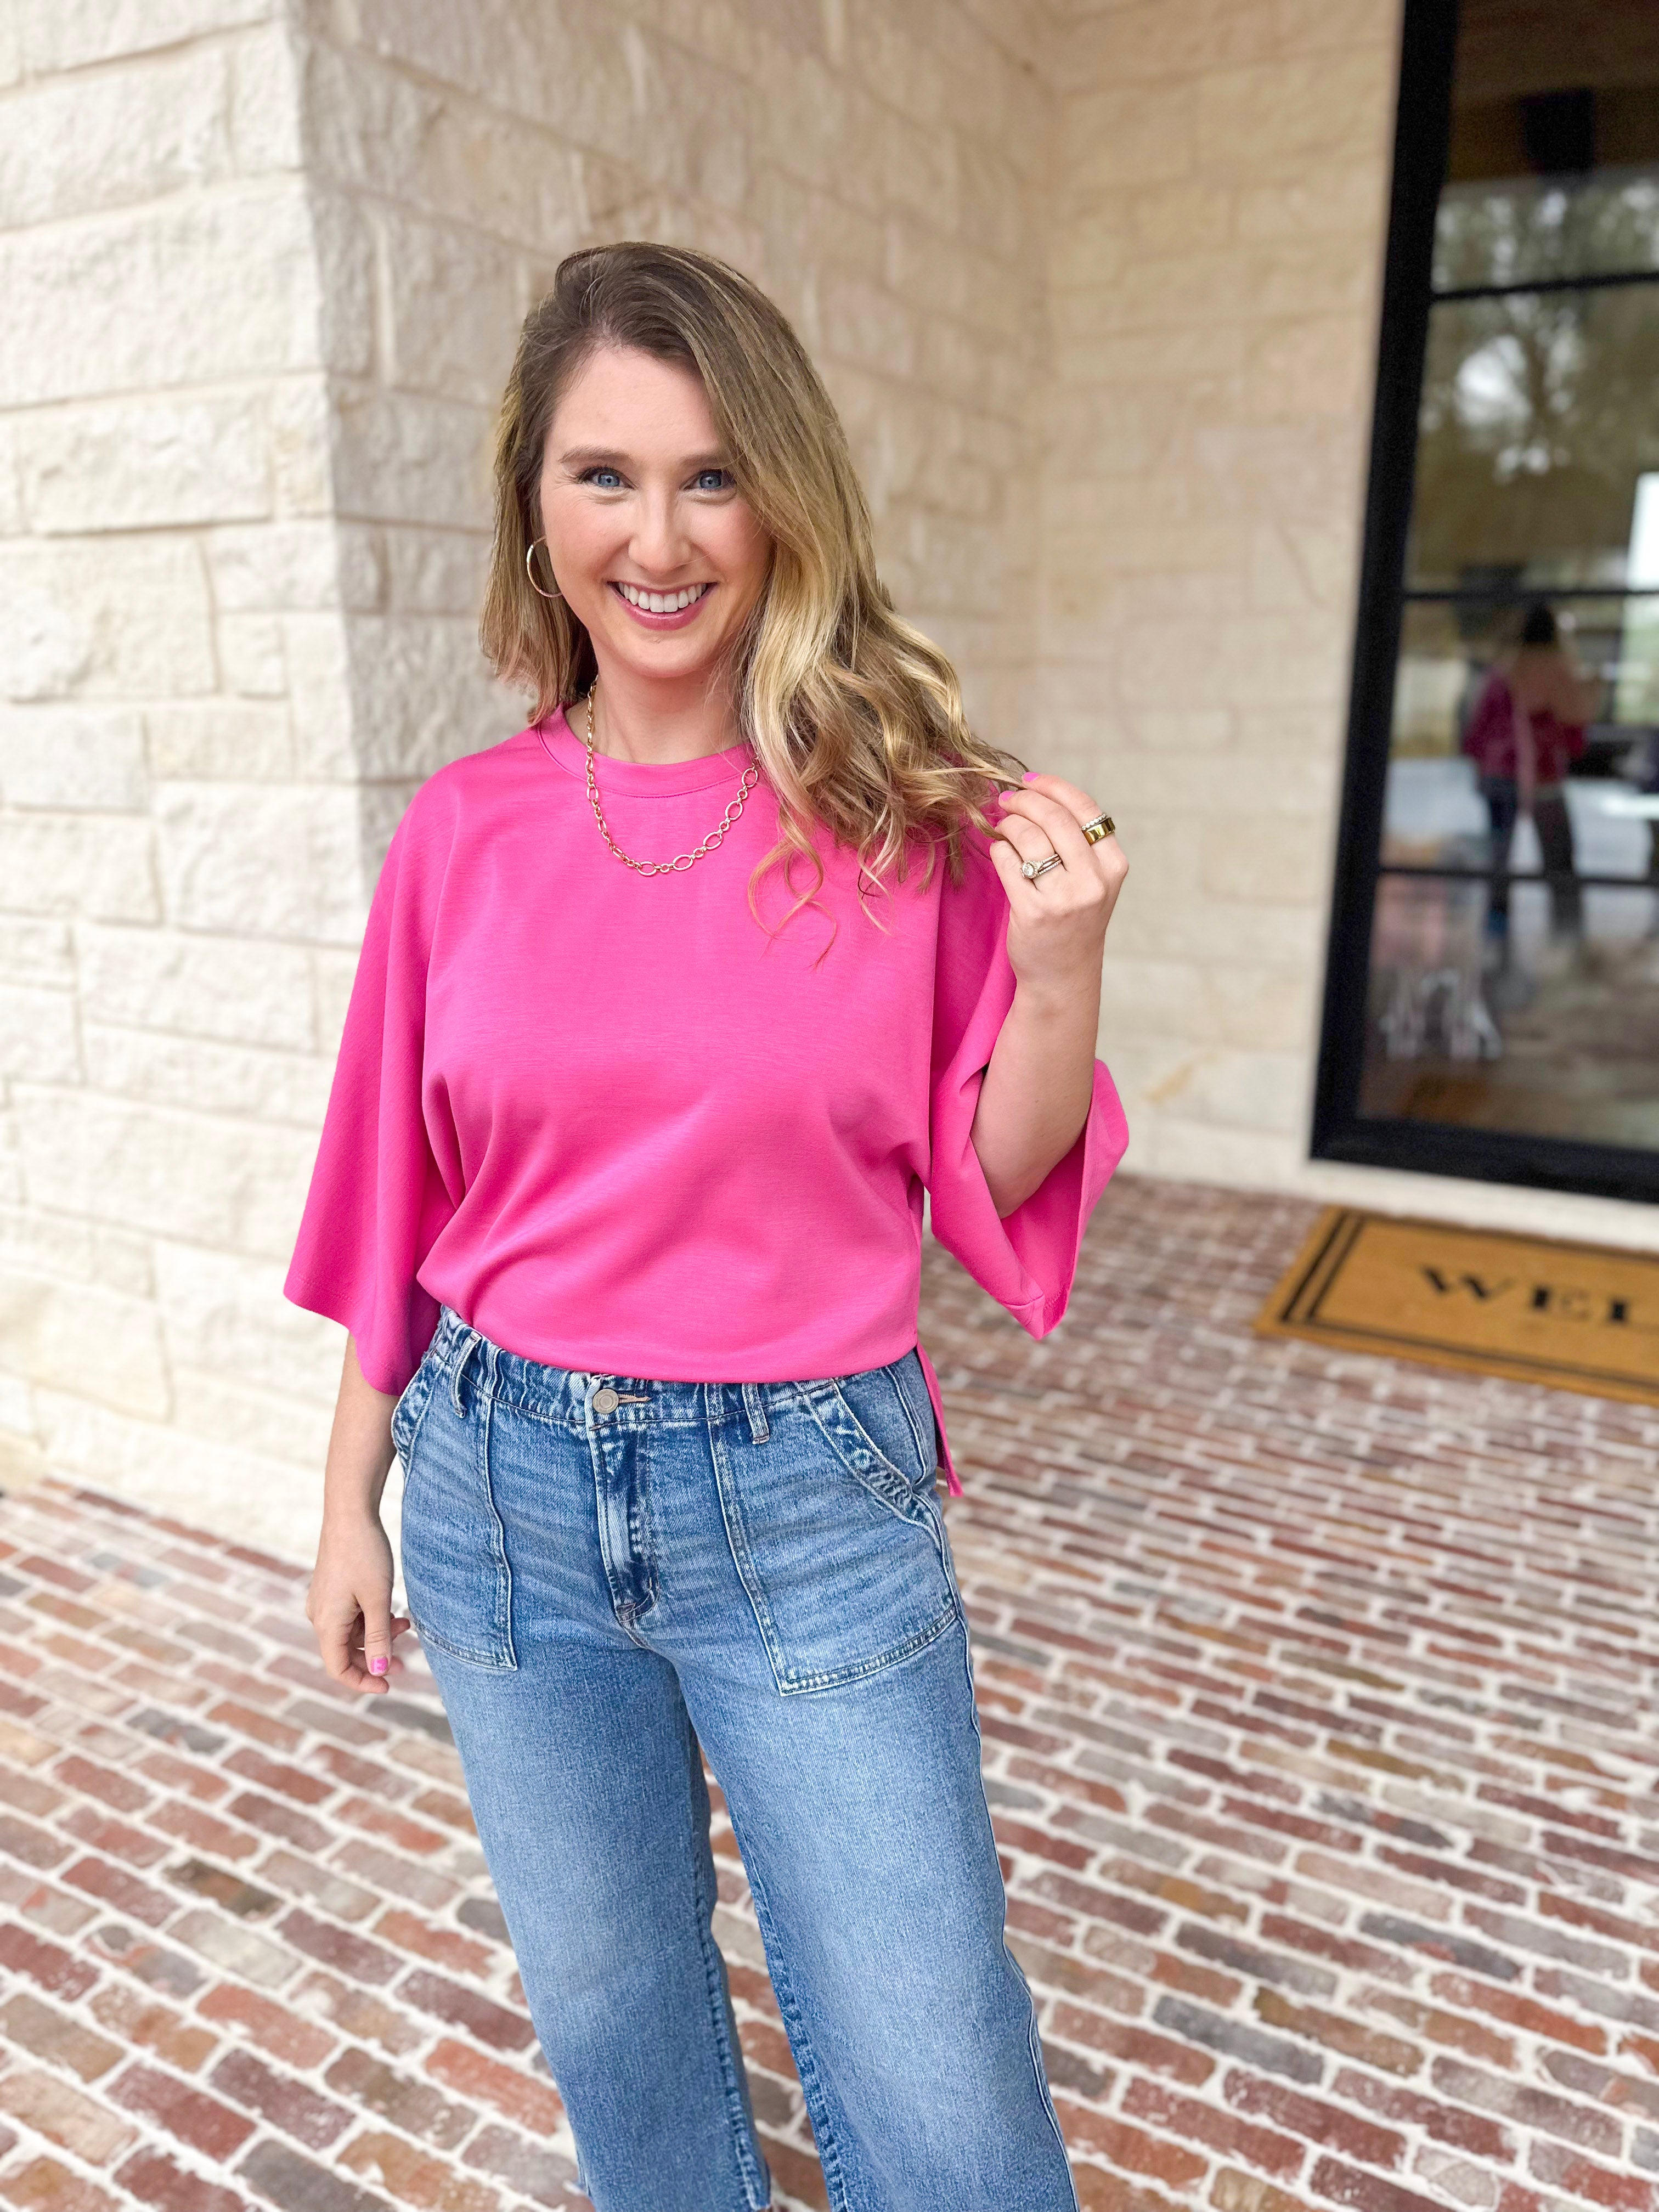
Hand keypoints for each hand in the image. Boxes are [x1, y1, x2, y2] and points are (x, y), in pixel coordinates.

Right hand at [307, 1513, 411, 1694]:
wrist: (350, 1513)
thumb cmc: (364, 1555)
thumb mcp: (377, 1599)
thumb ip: (378, 1637)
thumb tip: (379, 1669)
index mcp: (326, 1623)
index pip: (339, 1668)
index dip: (363, 1681)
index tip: (389, 1685)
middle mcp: (319, 1615)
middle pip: (345, 1652)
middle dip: (376, 1657)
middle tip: (407, 1659)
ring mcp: (324, 1601)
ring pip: (351, 1632)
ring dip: (377, 1634)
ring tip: (406, 1623)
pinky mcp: (331, 1588)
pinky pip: (350, 1615)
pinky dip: (371, 1617)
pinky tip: (392, 1608)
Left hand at [987, 774, 1127, 999]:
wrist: (1063, 974)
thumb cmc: (1074, 919)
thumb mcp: (1092, 880)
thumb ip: (1077, 841)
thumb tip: (1036, 792)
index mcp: (1113, 865)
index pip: (1084, 808)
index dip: (1052, 786)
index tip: (1029, 780)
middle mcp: (1093, 881)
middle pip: (1053, 818)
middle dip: (1023, 801)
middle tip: (1005, 800)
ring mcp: (1064, 898)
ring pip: (1028, 838)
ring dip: (1007, 824)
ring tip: (1001, 827)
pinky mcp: (1033, 913)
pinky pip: (1007, 863)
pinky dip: (999, 850)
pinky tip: (1001, 853)